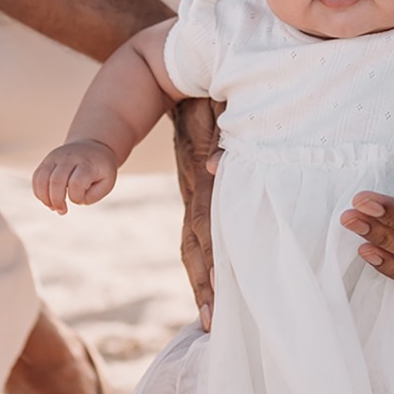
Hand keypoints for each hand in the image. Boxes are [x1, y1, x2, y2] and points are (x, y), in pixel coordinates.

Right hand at [33, 139, 117, 213]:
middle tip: (63, 211)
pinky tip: (47, 200)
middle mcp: (69, 157)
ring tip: (53, 207)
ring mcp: (55, 157)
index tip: (81, 200)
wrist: (93, 147)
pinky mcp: (46, 160)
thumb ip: (93, 196)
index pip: (76, 183)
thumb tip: (74, 200)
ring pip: (42, 178)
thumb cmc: (101, 170)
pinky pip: (36, 177)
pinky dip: (38, 192)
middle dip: (57, 201)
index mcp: (87, 163)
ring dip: (45, 198)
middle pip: (56, 181)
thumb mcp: (107, 183)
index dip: (77, 197)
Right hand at [173, 96, 221, 331]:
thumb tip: (214, 168)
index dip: (211, 264)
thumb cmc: (208, 86)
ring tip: (209, 318)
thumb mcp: (215, 104)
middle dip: (206, 284)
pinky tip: (213, 281)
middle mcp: (193, 185)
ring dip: (203, 277)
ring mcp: (192, 184)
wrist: (173, 70)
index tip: (216, 299)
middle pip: (196, 243)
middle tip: (212, 324)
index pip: (205, 227)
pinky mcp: (196, 180)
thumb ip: (219, 132)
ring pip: (195, 239)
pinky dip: (206, 255)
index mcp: (200, 174)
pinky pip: (201, 224)